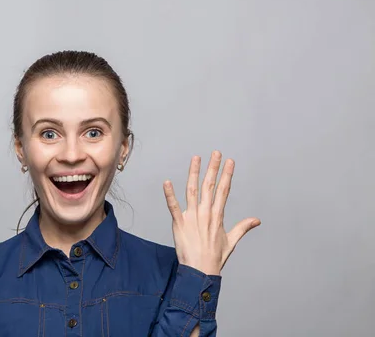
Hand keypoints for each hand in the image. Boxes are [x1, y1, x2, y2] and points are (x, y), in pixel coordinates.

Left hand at [163, 150, 259, 275]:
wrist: (201, 271)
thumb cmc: (215, 258)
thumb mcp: (231, 241)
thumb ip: (242, 227)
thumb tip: (256, 220)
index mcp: (218, 215)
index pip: (224, 190)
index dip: (227, 175)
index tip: (230, 162)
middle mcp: (206, 213)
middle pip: (210, 186)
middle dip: (213, 168)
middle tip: (216, 153)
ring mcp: (192, 217)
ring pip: (193, 190)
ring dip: (194, 173)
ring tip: (196, 158)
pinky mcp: (180, 223)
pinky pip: (173, 206)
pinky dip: (169, 194)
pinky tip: (167, 182)